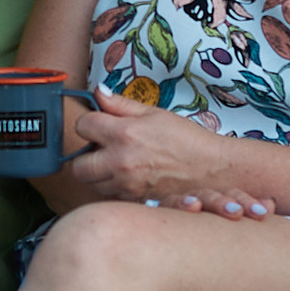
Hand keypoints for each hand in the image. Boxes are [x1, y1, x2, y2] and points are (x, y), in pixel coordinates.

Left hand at [56, 93, 274, 215]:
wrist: (212, 169)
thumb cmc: (186, 138)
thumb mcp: (154, 113)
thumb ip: (121, 104)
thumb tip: (97, 91)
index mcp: (124, 133)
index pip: (82, 126)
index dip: (89, 123)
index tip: (99, 125)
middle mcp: (120, 161)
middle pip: (77, 165)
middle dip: (85, 156)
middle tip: (102, 149)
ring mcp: (126, 184)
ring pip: (92, 183)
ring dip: (99, 173)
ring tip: (118, 162)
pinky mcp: (134, 200)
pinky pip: (111, 195)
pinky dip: (114, 186)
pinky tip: (130, 176)